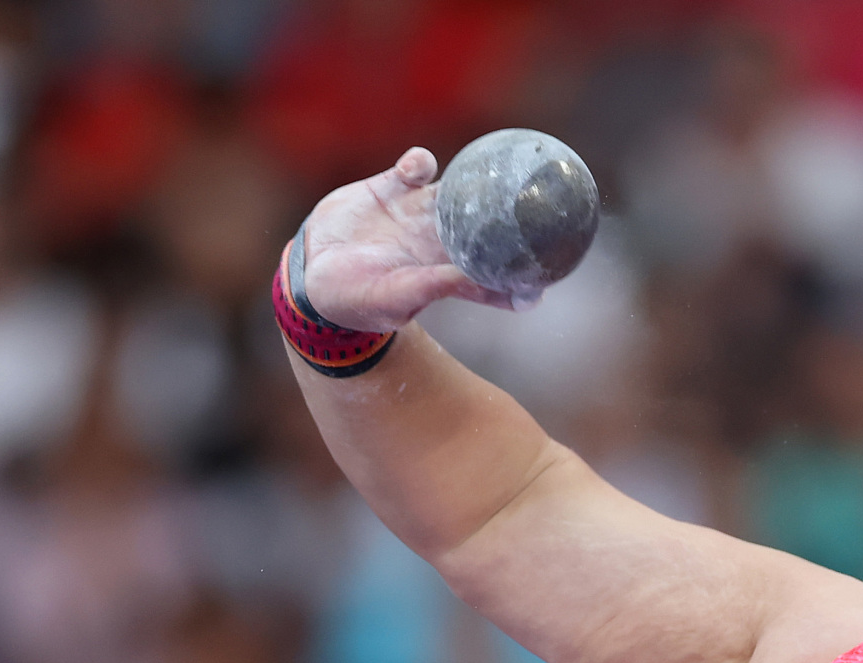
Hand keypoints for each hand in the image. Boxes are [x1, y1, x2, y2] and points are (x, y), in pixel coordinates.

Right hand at [297, 147, 523, 331]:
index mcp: (449, 272)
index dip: (523, 274)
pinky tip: (417, 166)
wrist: (311, 278)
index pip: (496, 275)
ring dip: (471, 179)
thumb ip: (436, 285)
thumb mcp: (399, 297)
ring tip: (486, 167)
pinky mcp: (390, 190)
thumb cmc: (359, 300)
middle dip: (511, 215)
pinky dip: (419, 163)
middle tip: (537, 198)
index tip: (551, 271)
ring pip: (456, 189)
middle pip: (485, 224)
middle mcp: (440, 241)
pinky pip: (415, 168)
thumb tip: (472, 275)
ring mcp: (416, 212)